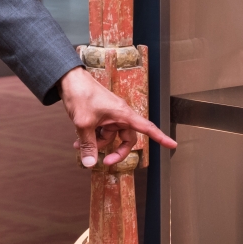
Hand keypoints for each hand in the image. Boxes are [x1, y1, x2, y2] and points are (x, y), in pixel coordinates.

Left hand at [60, 67, 176, 167]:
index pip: (147, 127)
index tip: (173, 144)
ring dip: (97, 143)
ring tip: (79, 146)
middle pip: (127, 138)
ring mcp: (110, 115)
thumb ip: (88, 144)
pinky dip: (92, 137)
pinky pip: (101, 131)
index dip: (161, 137)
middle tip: (104, 163)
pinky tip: (78, 141)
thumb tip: (91, 163)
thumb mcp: (84, 123)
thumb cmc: (81, 94)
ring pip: (110, 136)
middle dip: (116, 152)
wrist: (69, 79)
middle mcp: (120, 114)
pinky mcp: (101, 115)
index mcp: (123, 114)